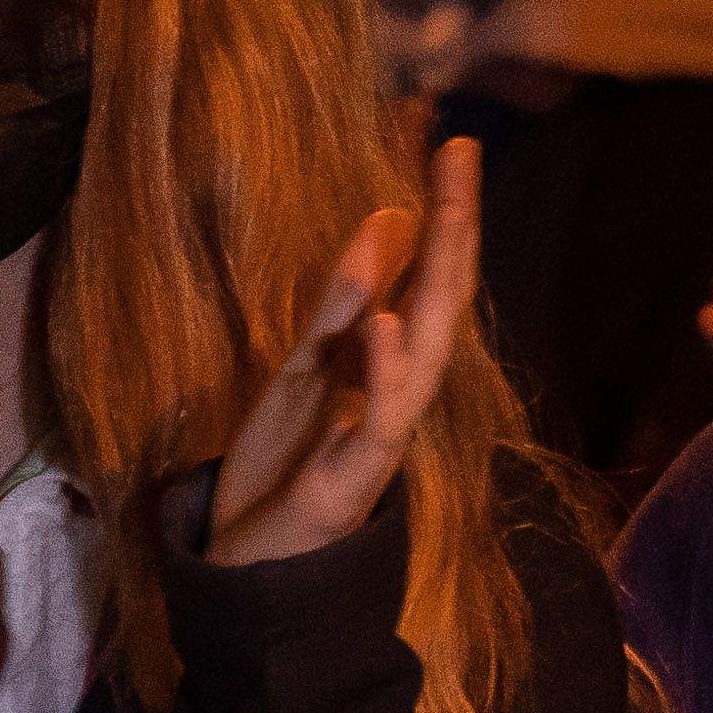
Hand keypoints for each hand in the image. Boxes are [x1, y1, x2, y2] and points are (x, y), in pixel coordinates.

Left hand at [211, 134, 480, 565]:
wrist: (252, 568)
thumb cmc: (282, 468)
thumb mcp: (305, 367)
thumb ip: (344, 303)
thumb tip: (392, 218)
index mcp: (387, 364)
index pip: (428, 277)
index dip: (444, 213)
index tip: (451, 144)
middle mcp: (400, 392)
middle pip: (441, 301)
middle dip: (454, 229)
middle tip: (460, 155)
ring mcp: (384, 435)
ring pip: (426, 352)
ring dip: (435, 284)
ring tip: (443, 214)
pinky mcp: (355, 477)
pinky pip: (382, 419)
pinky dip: (387, 372)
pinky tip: (389, 323)